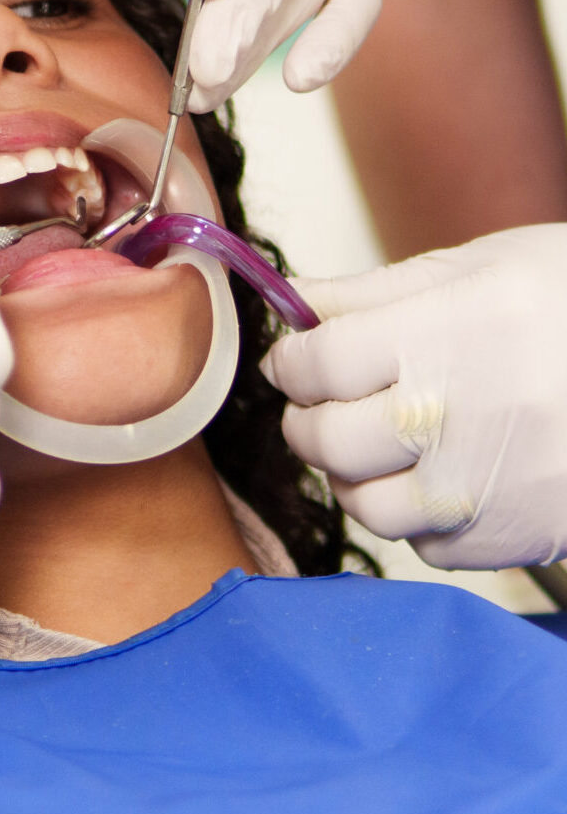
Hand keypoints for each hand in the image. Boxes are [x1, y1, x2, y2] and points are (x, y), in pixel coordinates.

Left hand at [261, 227, 566, 568]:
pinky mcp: (519, 537)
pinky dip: (416, 517)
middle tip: (324, 403)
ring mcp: (487, 487)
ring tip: (374, 445)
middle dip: (310, 419)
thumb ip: (379, 291)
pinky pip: (428, 546)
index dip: (294, 361)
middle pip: (327, 439)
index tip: (297, 359)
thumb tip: (298, 299)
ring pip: (367, 505)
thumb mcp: (485, 267)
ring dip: (354, 477)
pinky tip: (437, 478)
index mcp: (442, 334)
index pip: (317, 364)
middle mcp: (456, 416)